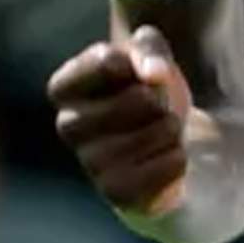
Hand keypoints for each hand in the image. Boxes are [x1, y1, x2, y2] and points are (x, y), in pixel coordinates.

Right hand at [48, 26, 193, 216]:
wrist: (166, 143)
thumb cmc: (150, 91)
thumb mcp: (150, 55)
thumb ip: (149, 49)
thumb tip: (153, 74)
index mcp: (66, 87)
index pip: (105, 61)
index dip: (136, 63)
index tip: (135, 69)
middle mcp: (70, 125)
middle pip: (137, 100)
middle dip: (160, 98)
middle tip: (155, 105)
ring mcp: (91, 162)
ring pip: (155, 133)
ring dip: (172, 128)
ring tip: (163, 130)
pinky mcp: (117, 193)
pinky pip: (164, 167)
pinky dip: (177, 157)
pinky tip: (168, 156)